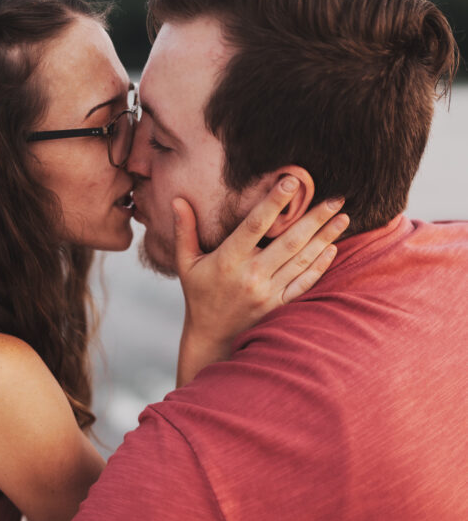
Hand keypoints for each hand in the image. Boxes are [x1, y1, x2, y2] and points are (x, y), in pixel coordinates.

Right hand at [175, 176, 348, 385]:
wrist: (211, 339)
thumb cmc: (199, 295)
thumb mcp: (186, 264)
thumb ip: (184, 231)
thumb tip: (177, 200)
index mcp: (228, 260)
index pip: (254, 225)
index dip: (274, 203)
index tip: (292, 181)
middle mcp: (250, 276)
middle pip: (289, 242)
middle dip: (315, 218)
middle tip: (337, 198)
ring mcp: (267, 293)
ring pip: (301, 261)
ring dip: (324, 237)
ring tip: (342, 217)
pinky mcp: (278, 307)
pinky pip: (303, 284)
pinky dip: (319, 266)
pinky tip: (332, 248)